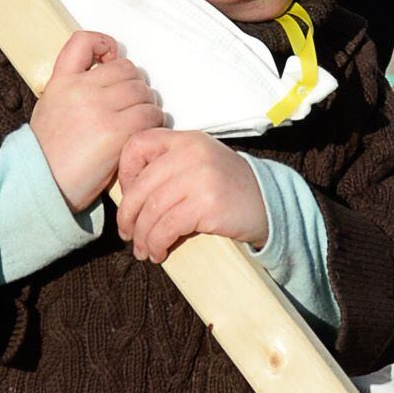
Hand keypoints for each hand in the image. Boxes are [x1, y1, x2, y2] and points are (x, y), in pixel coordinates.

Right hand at [32, 30, 164, 212]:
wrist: (42, 185)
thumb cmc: (49, 155)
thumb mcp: (51, 109)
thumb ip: (73, 88)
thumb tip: (109, 76)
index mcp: (61, 82)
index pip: (84, 41)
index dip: (105, 45)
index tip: (112, 58)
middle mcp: (80, 90)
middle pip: (128, 70)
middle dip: (136, 86)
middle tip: (134, 106)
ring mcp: (98, 109)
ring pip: (144, 92)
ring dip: (148, 106)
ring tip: (139, 123)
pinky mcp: (116, 132)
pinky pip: (151, 116)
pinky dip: (153, 124)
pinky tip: (143, 136)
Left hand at [115, 129, 266, 262]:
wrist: (268, 202)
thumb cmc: (226, 187)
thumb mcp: (198, 163)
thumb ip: (168, 165)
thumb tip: (127, 193)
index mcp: (185, 140)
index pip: (137, 145)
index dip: (125, 173)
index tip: (128, 196)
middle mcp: (191, 153)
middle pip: (140, 186)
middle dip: (127, 215)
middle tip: (127, 233)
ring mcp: (200, 178)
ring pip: (152, 210)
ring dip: (142, 236)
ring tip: (143, 249)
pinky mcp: (208, 205)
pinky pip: (168, 227)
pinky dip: (157, 243)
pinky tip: (158, 252)